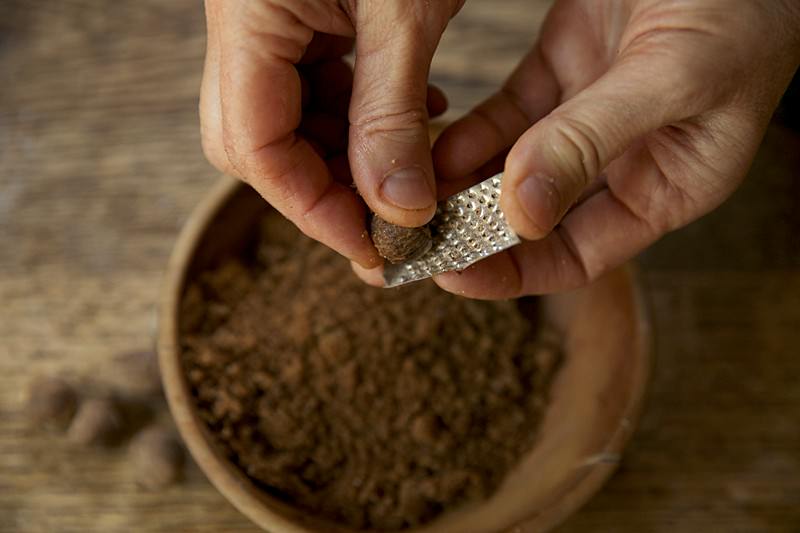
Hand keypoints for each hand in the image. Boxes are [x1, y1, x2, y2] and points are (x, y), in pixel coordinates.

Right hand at [200, 0, 462, 268]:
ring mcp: (265, 23)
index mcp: (244, 17)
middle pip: (255, 143)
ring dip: (348, 156)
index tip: (372, 245)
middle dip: (322, 188)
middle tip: (386, 216)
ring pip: (286, 122)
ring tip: (410, 162)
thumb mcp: (404, 12)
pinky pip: (313, 89)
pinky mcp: (299, 18)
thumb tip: (398, 211)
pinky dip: (359, 118)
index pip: (254, 145)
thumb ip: (392, 113)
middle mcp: (239, 26)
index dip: (313, 208)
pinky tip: (410, 115)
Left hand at [428, 0, 799, 297]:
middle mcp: (622, 161)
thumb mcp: (674, 77)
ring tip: (413, 197)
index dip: (515, 272)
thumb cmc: (740, 8)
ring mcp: (587, 116)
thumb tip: (522, 211)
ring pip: (511, 168)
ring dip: (461, 185)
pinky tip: (434, 147)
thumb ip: (594, 139)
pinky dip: (469, 133)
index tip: (455, 275)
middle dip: (475, 232)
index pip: (579, 255)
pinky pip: (504, 114)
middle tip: (417, 241)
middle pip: (534, 218)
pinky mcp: (561, 69)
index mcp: (667, 185)